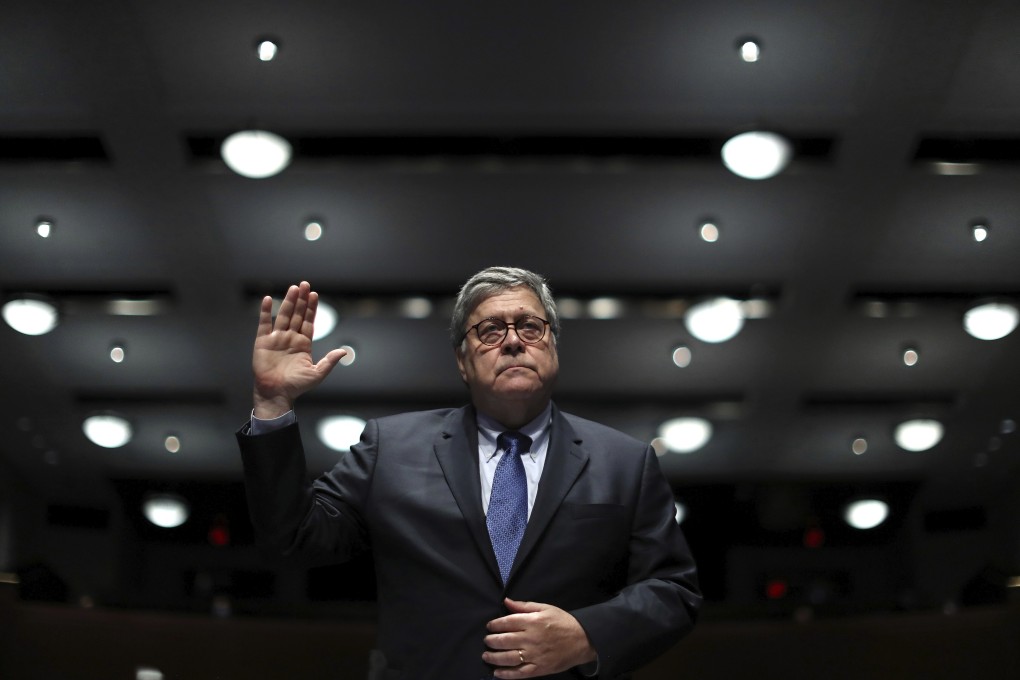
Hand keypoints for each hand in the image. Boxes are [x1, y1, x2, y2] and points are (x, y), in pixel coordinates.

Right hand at [251, 281, 346, 417]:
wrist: (276, 394)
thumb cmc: (297, 386)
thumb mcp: (317, 374)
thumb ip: (329, 361)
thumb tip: (344, 351)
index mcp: (304, 343)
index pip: (308, 321)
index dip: (311, 308)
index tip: (314, 294)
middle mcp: (290, 338)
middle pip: (297, 315)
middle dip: (301, 300)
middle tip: (304, 284)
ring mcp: (277, 338)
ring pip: (283, 315)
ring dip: (288, 302)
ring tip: (293, 288)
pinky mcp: (263, 342)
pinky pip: (264, 324)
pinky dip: (265, 312)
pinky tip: (268, 299)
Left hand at [482, 597, 596, 677]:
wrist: (583, 640)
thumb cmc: (563, 622)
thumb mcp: (545, 608)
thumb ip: (524, 606)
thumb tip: (506, 601)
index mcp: (532, 621)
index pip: (507, 622)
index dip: (494, 625)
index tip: (489, 626)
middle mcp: (531, 638)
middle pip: (504, 640)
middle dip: (491, 641)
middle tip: (487, 641)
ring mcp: (535, 655)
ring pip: (508, 658)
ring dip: (494, 658)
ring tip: (486, 656)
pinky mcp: (539, 668)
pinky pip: (519, 673)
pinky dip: (506, 674)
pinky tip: (497, 673)